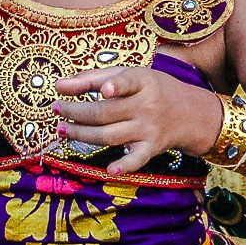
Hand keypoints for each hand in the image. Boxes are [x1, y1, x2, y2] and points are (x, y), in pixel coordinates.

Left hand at [54, 67, 223, 175]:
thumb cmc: (150, 89)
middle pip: (106, 112)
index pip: (129, 82)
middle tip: (57, 109)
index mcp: (142, 81)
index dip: (117, 86)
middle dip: (77, 112)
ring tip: (63, 129)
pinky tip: (110, 170)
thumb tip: (58, 86)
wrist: (188, 113)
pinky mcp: (151, 148)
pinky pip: (137, 160)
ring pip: (110, 135)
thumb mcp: (127, 75)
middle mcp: (146, 106)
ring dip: (83, 134)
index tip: (105, 90)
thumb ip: (92, 78)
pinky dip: (125, 166)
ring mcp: (148, 129)